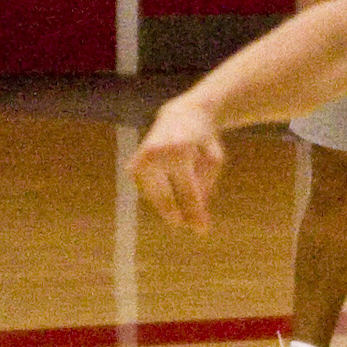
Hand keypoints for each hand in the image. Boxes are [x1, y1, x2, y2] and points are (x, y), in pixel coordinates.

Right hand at [128, 96, 226, 229]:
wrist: (183, 116)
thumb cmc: (202, 141)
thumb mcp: (214, 161)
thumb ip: (205, 190)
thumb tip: (195, 223)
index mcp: (178, 152)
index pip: (187, 191)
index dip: (195, 212)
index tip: (202, 231)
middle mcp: (155, 155)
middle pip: (167, 197)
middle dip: (178, 214)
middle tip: (189, 225)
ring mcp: (141, 160)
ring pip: (155, 197)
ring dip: (170, 201)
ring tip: (183, 182)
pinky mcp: (133, 166)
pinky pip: (149, 192)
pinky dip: (160, 193)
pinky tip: (171, 177)